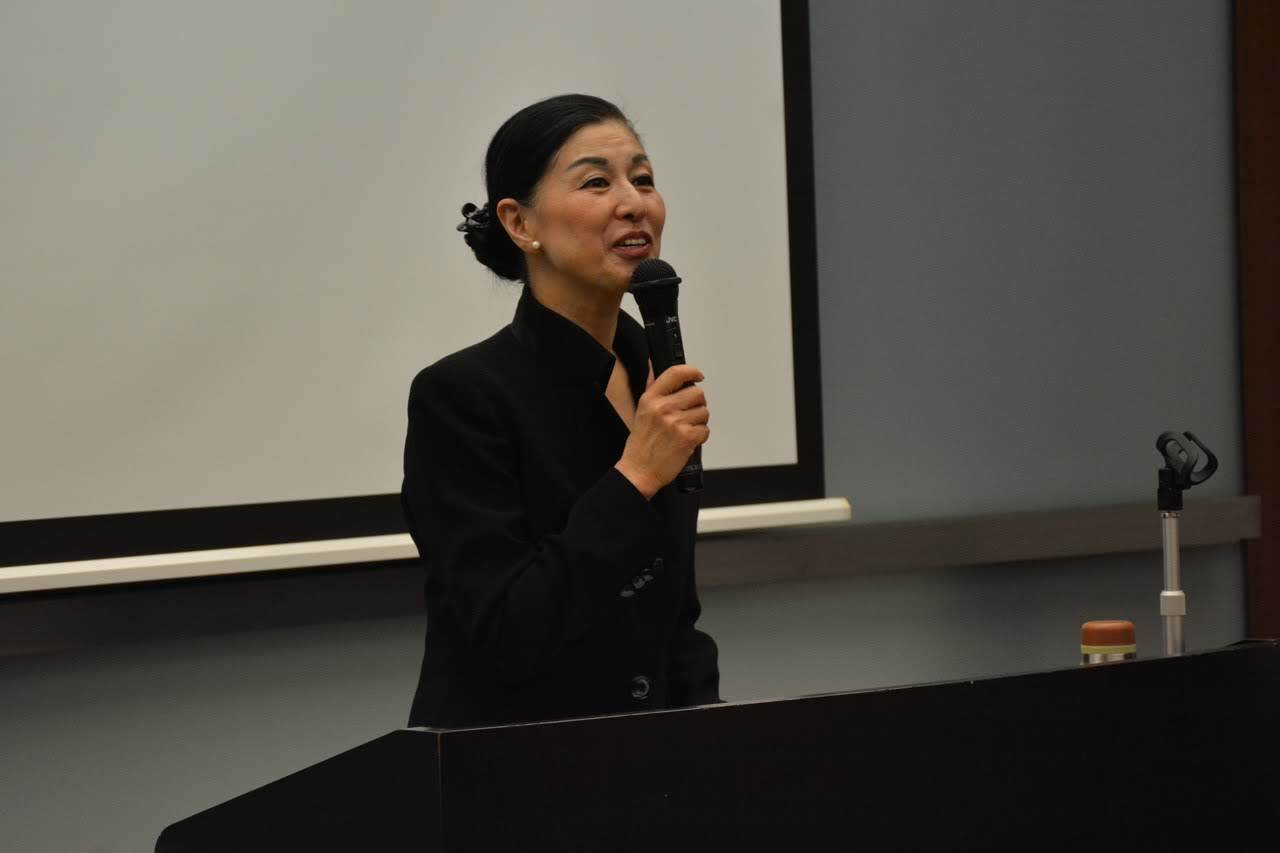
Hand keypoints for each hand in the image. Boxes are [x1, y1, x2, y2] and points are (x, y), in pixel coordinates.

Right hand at [615, 364, 709, 498]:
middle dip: (698, 403)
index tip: (698, 376)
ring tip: (686, 428)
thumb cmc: (640, 444)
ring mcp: (676, 423)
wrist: (639, 470)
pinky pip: (705, 430)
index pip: (675, 373)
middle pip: (697, 393)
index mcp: (651, 399)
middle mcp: (663, 408)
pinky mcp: (687, 438)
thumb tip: (653, 367)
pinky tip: (688, 440)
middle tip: (690, 412)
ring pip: (704, 412)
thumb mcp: (641, 411)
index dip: (692, 371)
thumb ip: (651, 388)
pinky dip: (700, 436)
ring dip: (699, 421)